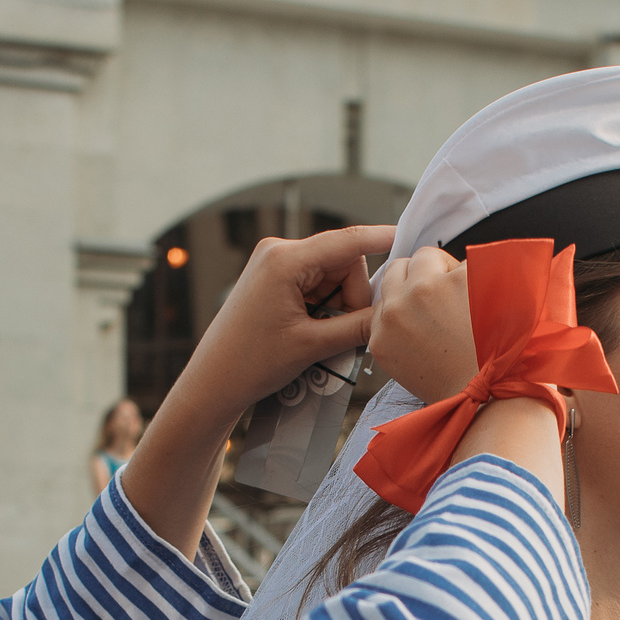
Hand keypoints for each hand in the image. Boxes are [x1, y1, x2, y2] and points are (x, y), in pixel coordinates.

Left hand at [168, 224, 391, 426]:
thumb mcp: (313, 346)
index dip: (381, 239)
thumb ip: (358, 327)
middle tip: (345, 333)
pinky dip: (323, 307)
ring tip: (322, 338)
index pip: (347, 242)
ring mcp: (273, 263)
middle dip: (352, 297)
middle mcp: (278, 252)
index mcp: (285, 260)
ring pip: (331, 275)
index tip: (407, 237)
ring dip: (337, 306)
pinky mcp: (272, 277)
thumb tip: (392, 313)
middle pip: (342, 262)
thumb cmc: (251, 363)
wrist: (212, 382)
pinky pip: (315, 283)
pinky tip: (313, 331)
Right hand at [369, 247, 476, 402]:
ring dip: (447, 269)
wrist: (490, 397)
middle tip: (449, 296)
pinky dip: (480, 276)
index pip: (386, 290)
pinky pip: (468, 261)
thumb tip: (411, 309)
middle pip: (402, 267)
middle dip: (424, 275)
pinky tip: (490, 301)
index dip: (409, 291)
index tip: (426, 299)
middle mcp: (398, 307)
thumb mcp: (409, 368)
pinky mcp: (460, 279)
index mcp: (382, 333)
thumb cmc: (459, 389)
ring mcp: (428, 289)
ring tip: (468, 296)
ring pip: (430, 256)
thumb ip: (402, 332)